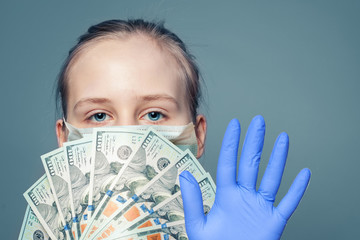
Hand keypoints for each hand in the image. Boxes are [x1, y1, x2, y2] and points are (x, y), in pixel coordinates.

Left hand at [179, 116, 310, 239]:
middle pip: (251, 163)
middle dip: (254, 142)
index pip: (229, 163)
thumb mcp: (198, 224)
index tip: (235, 124)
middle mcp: (245, 197)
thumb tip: (184, 175)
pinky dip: (297, 189)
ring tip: (283, 138)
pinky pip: (289, 202)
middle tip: (258, 121)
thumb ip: (193, 200)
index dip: (232, 143)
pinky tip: (304, 174)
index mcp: (226, 196)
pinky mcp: (274, 221)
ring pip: (272, 177)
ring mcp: (261, 207)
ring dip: (278, 158)